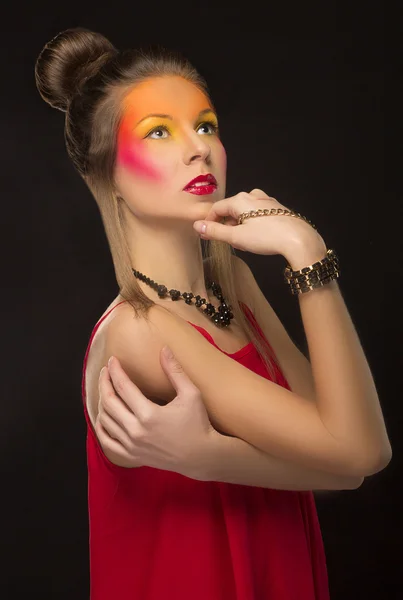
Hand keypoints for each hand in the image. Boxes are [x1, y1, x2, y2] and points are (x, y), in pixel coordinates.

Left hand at [96, 346, 215, 477]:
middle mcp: (136, 431)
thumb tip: (164, 349)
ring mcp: (132, 446)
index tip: (113, 360)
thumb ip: (175, 371)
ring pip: (104, 420)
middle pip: (108, 402)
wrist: (201, 456)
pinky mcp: (133, 456)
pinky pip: (106, 443)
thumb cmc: (199, 424)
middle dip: (104, 382)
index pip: (123, 386)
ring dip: (101, 402)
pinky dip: (100, 428)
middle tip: (106, 371)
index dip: (115, 370)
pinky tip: (102, 416)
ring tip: (106, 388)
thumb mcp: (191, 394)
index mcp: (149, 415)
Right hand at [193, 189, 323, 256]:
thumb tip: (197, 225)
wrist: (298, 239)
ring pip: (244, 212)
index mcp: (240, 200)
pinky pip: (257, 213)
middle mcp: (252, 195)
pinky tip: (257, 237)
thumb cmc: (266, 237)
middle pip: (231, 209)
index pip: (217, 208)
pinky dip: (251, 224)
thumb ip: (215, 231)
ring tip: (244, 243)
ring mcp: (266, 200)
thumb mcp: (236, 237)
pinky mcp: (276, 208)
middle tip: (228, 242)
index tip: (207, 234)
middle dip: (226, 225)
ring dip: (239, 226)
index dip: (209, 222)